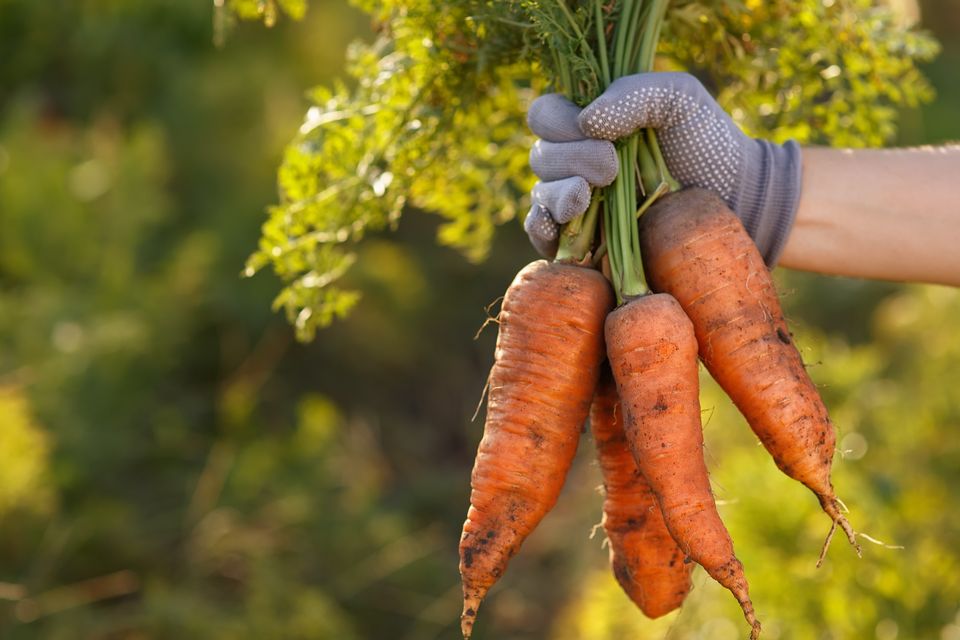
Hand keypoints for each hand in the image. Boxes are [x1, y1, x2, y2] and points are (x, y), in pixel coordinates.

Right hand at [525, 72, 801, 265]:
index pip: (545, 115)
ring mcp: (577, 204)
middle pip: (541, 156)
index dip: (558, 121)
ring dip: (559, 193)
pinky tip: (560, 224)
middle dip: (571, 158)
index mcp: (591, 123)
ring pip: (541, 195)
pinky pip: (542, 236)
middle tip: (612, 167)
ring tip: (588, 195)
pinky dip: (542, 229)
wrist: (736, 200)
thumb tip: (586, 122)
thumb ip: (635, 93)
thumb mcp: (679, 99)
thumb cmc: (708, 143)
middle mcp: (576, 161)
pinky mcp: (582, 244)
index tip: (597, 130)